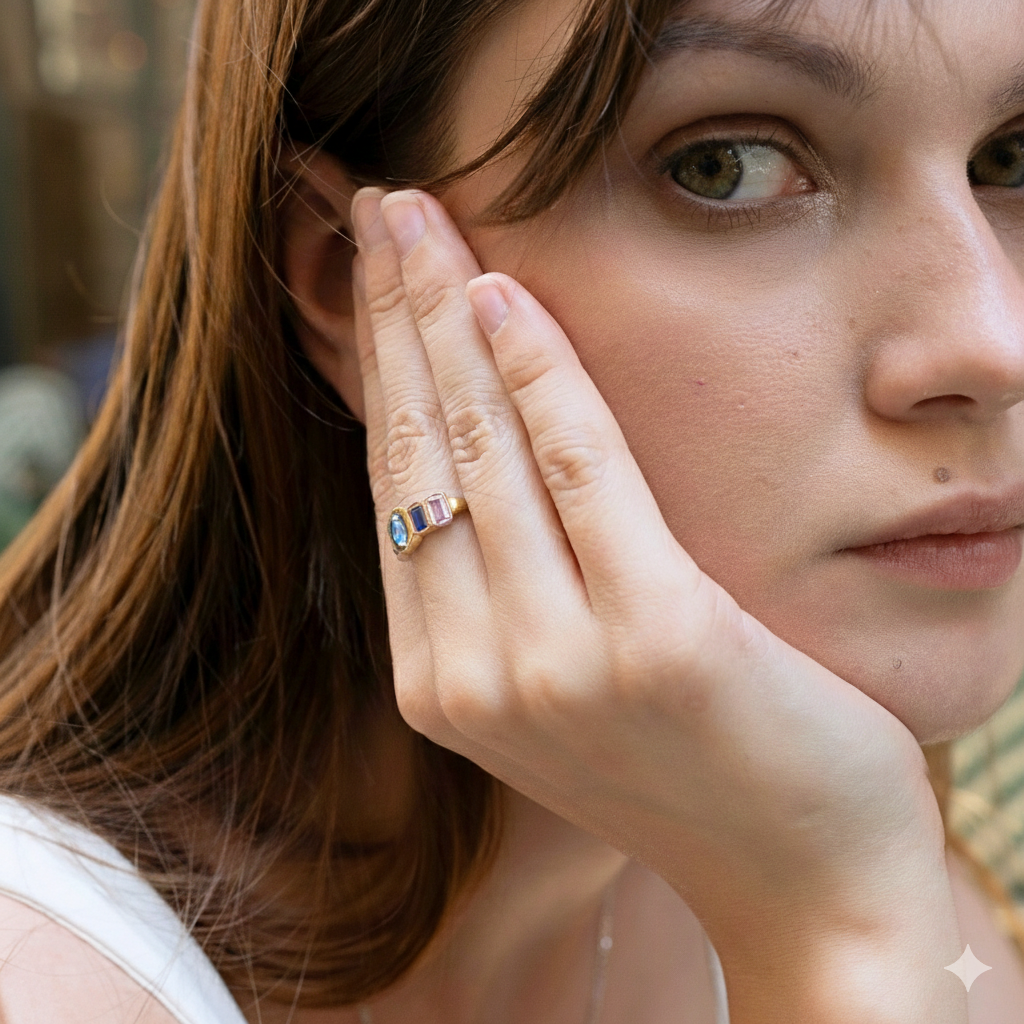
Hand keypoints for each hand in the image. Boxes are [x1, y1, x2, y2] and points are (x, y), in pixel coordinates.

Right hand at [351, 187, 966, 1020]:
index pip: (396, 494)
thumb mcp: (567, 678)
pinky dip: (540, 375)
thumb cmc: (692, 763)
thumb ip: (505, 585)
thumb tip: (471, 448)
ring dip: (445, 319)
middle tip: (381, 213)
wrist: (803, 874)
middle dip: (393, 319)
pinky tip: (503, 295)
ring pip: (481, 451)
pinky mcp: (650, 640)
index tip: (375, 282)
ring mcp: (554, 664)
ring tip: (422, 221)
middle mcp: (474, 677)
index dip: (380, 374)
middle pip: (420, 458)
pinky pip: (582, 471)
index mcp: (443, 685)